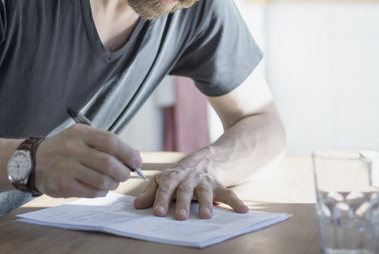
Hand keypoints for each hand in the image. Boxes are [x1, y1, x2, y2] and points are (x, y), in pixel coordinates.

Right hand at [33, 124, 141, 197]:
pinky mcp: (62, 185)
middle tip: (125, 175)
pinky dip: (101, 192)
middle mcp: (72, 149)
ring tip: (112, 182)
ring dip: (113, 184)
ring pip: (102, 180)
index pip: (111, 141)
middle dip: (123, 172)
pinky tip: (100, 188)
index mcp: (80, 133)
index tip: (137, 161)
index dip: (128, 153)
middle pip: (108, 164)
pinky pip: (91, 192)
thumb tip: (133, 157)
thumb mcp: (81, 136)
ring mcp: (66, 168)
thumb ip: (105, 144)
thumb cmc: (64, 148)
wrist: (34, 161)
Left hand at [133, 165, 248, 219]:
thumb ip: (150, 192)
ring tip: (206, 216)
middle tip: (182, 217)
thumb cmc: (178, 175)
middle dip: (184, 203)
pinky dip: (236, 202)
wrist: (203, 160)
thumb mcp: (162, 180)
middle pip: (185, 190)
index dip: (162, 199)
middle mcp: (189, 178)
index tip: (159, 213)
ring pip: (205, 192)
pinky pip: (228, 193)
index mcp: (173, 177)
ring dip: (206, 203)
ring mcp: (204, 182)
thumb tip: (136, 206)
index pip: (165, 187)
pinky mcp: (218, 186)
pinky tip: (243, 210)